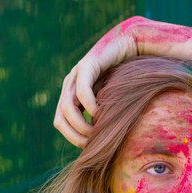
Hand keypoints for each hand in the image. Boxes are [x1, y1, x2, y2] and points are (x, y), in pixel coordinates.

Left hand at [53, 16, 147, 147]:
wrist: (131, 45)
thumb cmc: (125, 77)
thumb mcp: (111, 102)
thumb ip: (103, 118)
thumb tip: (103, 143)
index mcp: (71, 95)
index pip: (61, 123)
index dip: (72, 138)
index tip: (89, 147)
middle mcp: (69, 86)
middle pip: (59, 120)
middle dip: (75, 136)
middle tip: (92, 143)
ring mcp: (76, 75)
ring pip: (67, 108)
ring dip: (81, 125)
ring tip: (97, 131)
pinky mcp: (87, 66)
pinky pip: (82, 91)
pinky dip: (90, 106)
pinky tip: (101, 113)